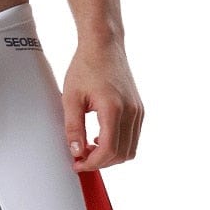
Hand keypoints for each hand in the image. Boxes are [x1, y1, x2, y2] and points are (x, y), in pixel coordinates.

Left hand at [62, 41, 143, 171]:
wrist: (103, 46)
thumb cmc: (86, 66)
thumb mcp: (71, 97)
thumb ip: (73, 126)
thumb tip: (76, 151)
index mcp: (114, 108)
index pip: (109, 150)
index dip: (92, 163)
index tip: (78, 164)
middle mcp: (132, 111)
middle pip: (122, 154)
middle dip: (101, 162)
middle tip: (80, 158)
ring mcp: (138, 111)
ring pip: (130, 149)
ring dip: (111, 155)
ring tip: (89, 148)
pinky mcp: (139, 109)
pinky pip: (133, 137)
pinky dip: (119, 145)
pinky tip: (100, 138)